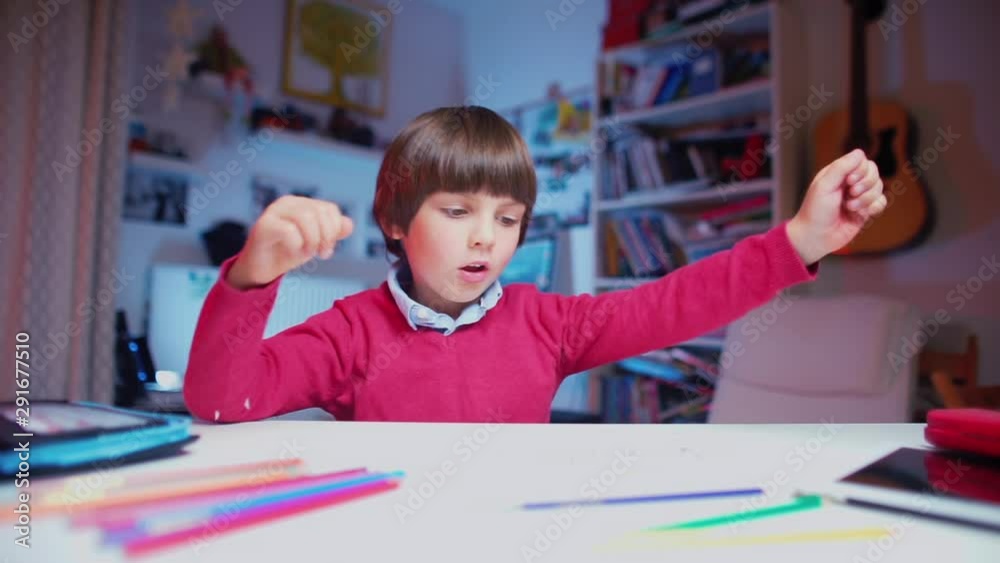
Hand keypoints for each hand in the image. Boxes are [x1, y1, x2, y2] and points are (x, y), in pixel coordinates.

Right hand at [227, 195, 353, 289]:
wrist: (261, 269)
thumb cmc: (288, 252)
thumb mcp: (315, 242)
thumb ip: (333, 233)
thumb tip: (349, 224)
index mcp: (302, 204)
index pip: (330, 209)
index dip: (335, 230)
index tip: (328, 248)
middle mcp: (288, 202)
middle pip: (319, 212)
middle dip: (326, 236)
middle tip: (321, 254)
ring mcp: (274, 212)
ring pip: (306, 217)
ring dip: (312, 241)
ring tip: (307, 253)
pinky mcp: (263, 225)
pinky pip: (289, 230)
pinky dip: (296, 245)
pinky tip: (292, 252)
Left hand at [787, 149, 886, 264]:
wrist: (816, 237)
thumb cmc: (815, 211)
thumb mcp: (824, 185)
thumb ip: (841, 167)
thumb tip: (859, 152)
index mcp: (838, 173)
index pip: (862, 161)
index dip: (860, 170)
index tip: (848, 182)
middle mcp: (849, 183)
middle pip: (873, 172)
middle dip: (865, 185)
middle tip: (850, 195)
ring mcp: (858, 196)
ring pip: (879, 187)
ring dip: (866, 199)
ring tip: (849, 208)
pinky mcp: (865, 210)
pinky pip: (881, 202)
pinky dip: (874, 207)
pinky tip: (861, 214)